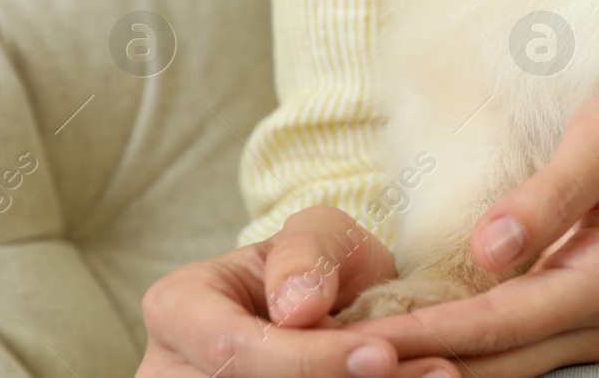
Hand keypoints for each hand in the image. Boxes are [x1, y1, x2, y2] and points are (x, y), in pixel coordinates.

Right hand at [137, 205, 450, 377]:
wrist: (324, 304)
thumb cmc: (318, 264)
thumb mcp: (321, 235)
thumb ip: (307, 257)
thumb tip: (297, 309)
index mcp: (176, 309)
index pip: (231, 348)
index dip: (308, 360)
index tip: (383, 355)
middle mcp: (167, 372)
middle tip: (431, 375)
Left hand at [347, 85, 598, 376]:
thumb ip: (550, 196)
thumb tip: (489, 248)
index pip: (498, 325)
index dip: (427, 338)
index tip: (358, 343)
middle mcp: (598, 321)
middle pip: (492, 364)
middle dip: (413, 367)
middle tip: (331, 363)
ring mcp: (589, 328)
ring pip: (498, 369)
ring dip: (429, 367)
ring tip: (352, 362)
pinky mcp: (575, 321)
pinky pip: (507, 352)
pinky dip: (456, 355)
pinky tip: (404, 347)